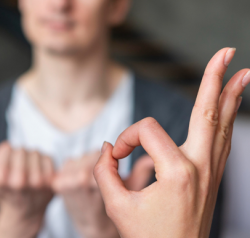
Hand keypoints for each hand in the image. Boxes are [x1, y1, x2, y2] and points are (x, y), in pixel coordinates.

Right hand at [0, 142, 53, 237]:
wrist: (25, 212)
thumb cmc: (0, 194)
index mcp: (0, 180)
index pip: (6, 147)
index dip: (5, 153)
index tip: (4, 164)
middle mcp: (19, 182)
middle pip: (21, 150)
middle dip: (18, 155)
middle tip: (16, 168)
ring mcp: (38, 183)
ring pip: (35, 153)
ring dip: (31, 158)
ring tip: (27, 170)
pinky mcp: (52, 183)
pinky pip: (48, 158)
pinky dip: (43, 162)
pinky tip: (38, 172)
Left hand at [52, 152, 153, 237]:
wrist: (93, 227)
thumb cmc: (115, 210)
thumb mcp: (132, 191)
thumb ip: (141, 172)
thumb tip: (150, 158)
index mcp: (91, 183)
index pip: (100, 157)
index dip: (108, 154)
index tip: (115, 153)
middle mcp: (75, 181)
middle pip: (89, 155)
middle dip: (99, 159)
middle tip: (105, 174)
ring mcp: (63, 182)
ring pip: (79, 158)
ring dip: (86, 162)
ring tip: (93, 179)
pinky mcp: (56, 183)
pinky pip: (68, 163)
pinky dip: (75, 166)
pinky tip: (82, 179)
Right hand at [94, 48, 248, 237]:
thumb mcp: (117, 207)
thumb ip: (104, 172)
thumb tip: (109, 148)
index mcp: (176, 172)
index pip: (146, 132)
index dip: (126, 138)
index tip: (117, 157)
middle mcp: (200, 167)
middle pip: (207, 113)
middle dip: (215, 80)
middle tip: (226, 52)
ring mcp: (211, 172)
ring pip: (222, 125)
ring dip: (230, 97)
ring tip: (242, 73)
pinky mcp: (212, 177)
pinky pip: (222, 141)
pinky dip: (226, 120)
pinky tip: (229, 108)